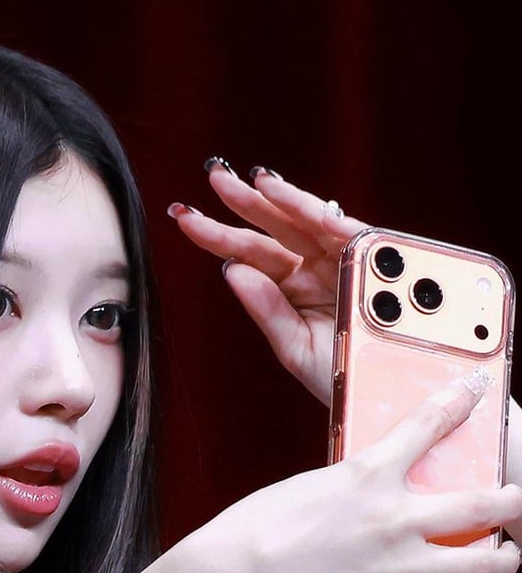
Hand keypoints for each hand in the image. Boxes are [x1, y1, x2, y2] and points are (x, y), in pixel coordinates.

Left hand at [169, 162, 368, 404]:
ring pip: (308, 222)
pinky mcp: (376, 261)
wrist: (390, 398)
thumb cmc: (344, 378)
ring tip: (251, 180)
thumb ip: (268, 310)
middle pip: (273, 228)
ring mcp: (345, 260)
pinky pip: (350, 235)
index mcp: (292, 287)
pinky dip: (326, 219)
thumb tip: (231, 269)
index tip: (182, 216)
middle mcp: (316, 268)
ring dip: (281, 198)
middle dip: (243, 201)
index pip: (249, 254)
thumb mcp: (296, 349)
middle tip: (213, 174)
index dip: (217, 234)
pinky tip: (297, 202)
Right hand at [189, 373, 521, 572]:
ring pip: (483, 566)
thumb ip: (353, 486)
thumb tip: (372, 490)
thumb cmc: (256, 527)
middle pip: (485, 503)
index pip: (427, 425)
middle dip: (516, 500)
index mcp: (368, 474)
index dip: (458, 402)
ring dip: (503, 560)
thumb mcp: (310, 486)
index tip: (475, 388)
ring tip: (503, 557)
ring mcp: (395, 567)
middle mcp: (393, 518)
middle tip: (519, 498)